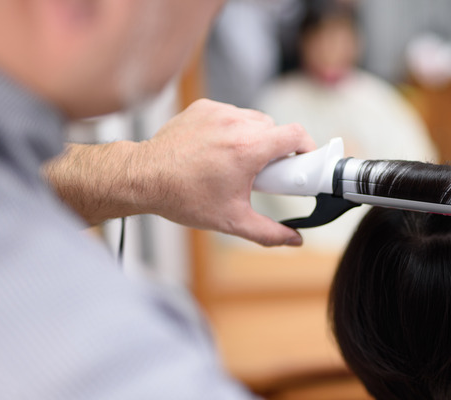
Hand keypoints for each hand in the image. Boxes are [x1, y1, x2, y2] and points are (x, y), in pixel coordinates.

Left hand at [46, 99, 316, 246]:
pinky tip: (219, 149)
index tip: (303, 161)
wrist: (143, 179)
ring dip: (254, 137)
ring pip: (253, 119)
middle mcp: (235, 124)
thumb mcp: (232, 220)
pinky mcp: (203, 107)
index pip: (295, 134)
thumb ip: (269, 232)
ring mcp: (218, 112)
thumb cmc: (184, 198)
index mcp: (248, 149)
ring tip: (238, 162)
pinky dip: (232, 129)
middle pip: (275, 129)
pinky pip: (231, 114)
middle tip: (265, 172)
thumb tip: (295, 240)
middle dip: (276, 149)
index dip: (306, 147)